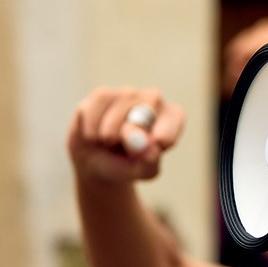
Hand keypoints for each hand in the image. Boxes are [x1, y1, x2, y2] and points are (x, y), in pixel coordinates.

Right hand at [67, 87, 185, 185]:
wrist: (94, 163)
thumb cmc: (125, 165)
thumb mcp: (139, 172)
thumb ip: (148, 162)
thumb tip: (151, 148)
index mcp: (169, 119)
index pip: (175, 116)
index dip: (167, 128)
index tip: (158, 143)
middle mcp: (152, 101)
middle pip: (151, 101)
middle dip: (136, 125)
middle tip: (123, 142)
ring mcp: (127, 94)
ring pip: (122, 103)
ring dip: (110, 130)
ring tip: (107, 143)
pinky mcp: (103, 95)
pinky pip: (98, 103)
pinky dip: (93, 124)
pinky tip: (92, 136)